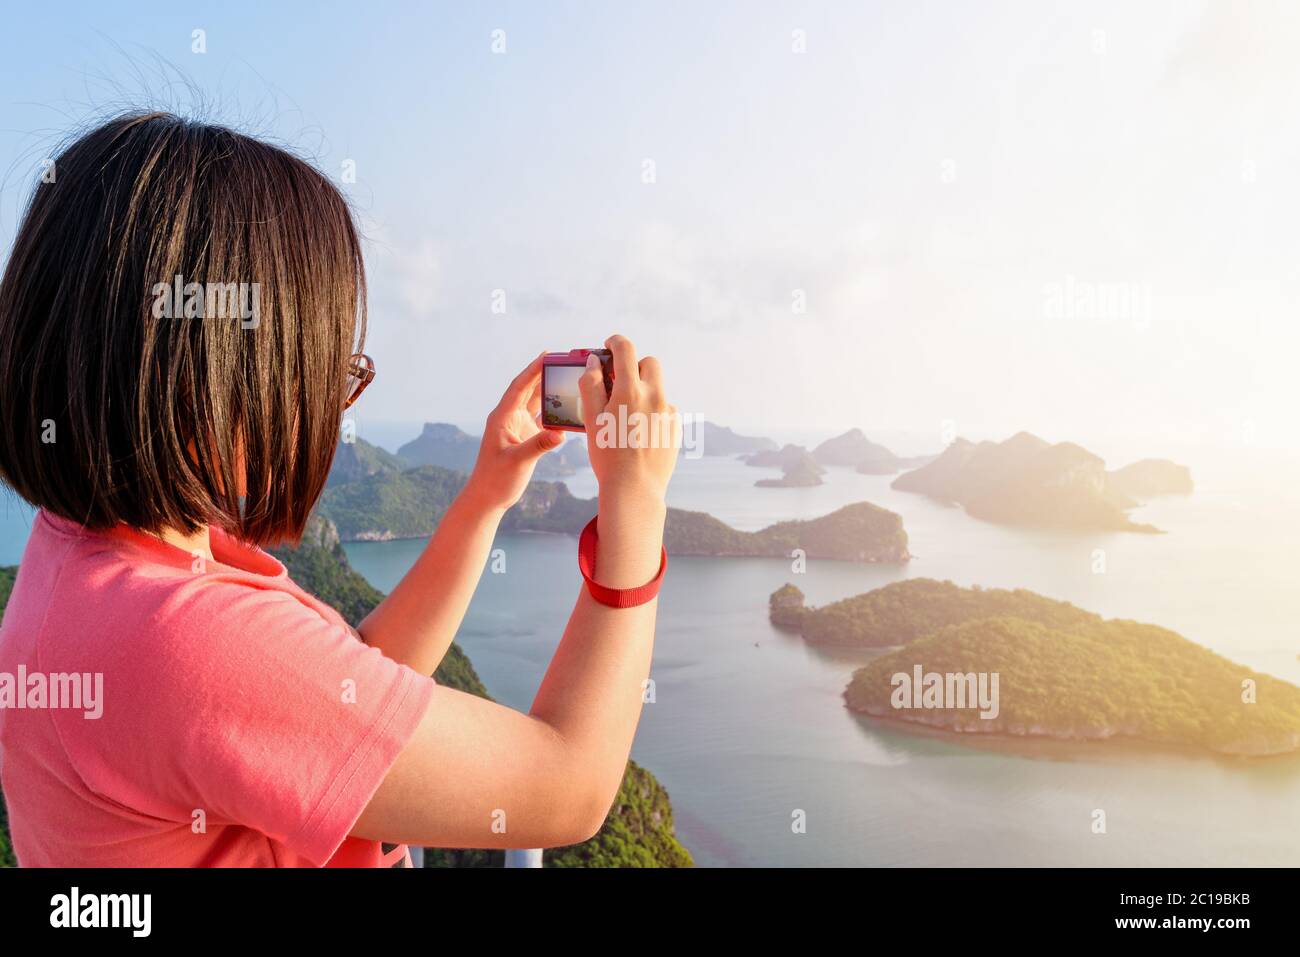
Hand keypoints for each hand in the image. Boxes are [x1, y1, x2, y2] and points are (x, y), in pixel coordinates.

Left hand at [464, 352, 565, 511]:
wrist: (488, 497)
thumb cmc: (495, 480)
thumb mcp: (517, 461)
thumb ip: (538, 446)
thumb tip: (560, 434)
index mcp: (502, 417)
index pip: (519, 388)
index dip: (532, 370)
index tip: (547, 356)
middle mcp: (509, 418)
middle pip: (528, 390)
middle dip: (543, 374)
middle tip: (561, 360)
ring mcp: (518, 427)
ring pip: (535, 403)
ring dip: (549, 391)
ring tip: (567, 377)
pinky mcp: (525, 438)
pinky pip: (542, 419)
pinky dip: (554, 412)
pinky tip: (568, 408)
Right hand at [579, 334, 678, 506]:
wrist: (634, 489)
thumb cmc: (608, 455)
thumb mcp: (592, 419)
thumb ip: (591, 385)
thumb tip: (595, 362)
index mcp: (631, 390)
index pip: (625, 349)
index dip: (615, 342)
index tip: (609, 345)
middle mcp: (655, 396)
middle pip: (649, 363)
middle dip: (634, 366)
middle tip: (618, 381)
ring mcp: (669, 412)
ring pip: (657, 389)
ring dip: (643, 392)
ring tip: (626, 418)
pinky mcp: (676, 428)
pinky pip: (664, 410)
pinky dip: (652, 413)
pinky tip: (639, 434)